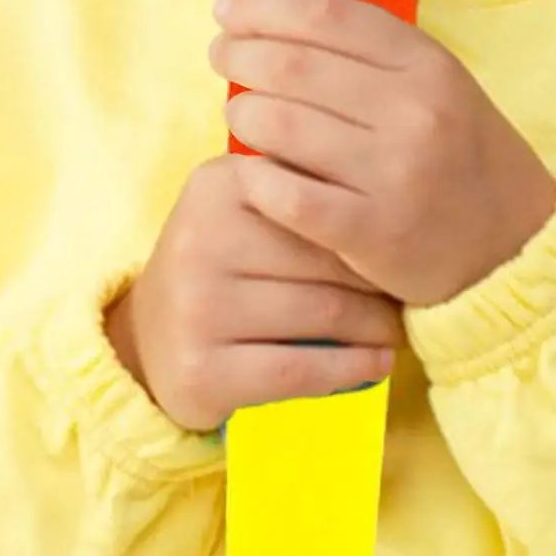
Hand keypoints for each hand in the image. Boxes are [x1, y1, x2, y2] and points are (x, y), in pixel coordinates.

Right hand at [106, 155, 404, 435]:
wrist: (148, 340)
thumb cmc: (224, 268)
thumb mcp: (248, 210)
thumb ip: (304, 193)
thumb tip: (400, 205)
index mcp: (219, 186)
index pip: (321, 203)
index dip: (370, 231)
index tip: (401, 246)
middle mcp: (201, 240)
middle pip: (328, 262)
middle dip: (380, 283)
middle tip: (407, 295)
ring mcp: (197, 308)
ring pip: (324, 316)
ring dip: (377, 328)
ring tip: (395, 330)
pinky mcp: (202, 369)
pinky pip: (302, 369)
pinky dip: (352, 368)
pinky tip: (377, 364)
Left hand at [210, 0, 555, 308]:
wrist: (517, 247)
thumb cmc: (459, 159)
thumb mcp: (439, 89)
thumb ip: (373, 58)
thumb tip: (276, 24)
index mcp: (429, 66)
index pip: (328, 17)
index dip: (265, 8)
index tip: (227, 10)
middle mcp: (414, 113)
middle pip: (294, 66)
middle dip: (241, 55)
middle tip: (221, 58)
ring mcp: (394, 174)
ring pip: (281, 126)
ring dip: (243, 113)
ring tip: (239, 114)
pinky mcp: (373, 232)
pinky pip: (286, 196)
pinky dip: (255, 178)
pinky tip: (249, 173)